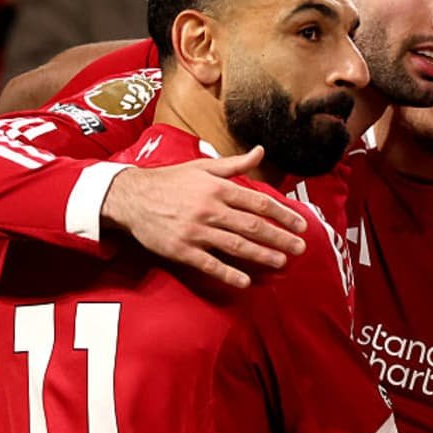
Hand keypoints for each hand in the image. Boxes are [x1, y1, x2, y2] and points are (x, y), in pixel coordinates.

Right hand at [100, 146, 309, 288]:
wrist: (131, 197)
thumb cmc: (171, 180)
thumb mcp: (203, 167)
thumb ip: (235, 164)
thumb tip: (261, 150)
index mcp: (218, 188)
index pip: (258, 203)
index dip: (283, 214)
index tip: (301, 225)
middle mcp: (210, 209)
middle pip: (252, 226)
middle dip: (279, 238)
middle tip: (300, 248)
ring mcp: (196, 231)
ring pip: (236, 245)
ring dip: (261, 255)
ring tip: (281, 262)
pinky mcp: (181, 250)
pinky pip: (209, 264)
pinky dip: (228, 273)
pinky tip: (245, 281)